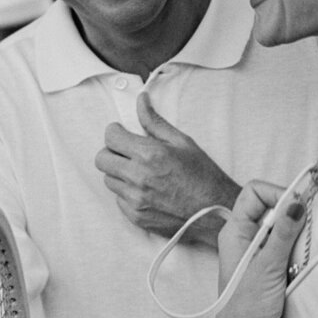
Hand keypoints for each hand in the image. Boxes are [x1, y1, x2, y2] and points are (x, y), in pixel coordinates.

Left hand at [95, 91, 237, 236]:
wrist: (216, 212)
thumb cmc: (203, 175)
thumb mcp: (182, 142)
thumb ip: (154, 121)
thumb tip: (141, 101)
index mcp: (149, 154)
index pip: (110, 137)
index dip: (116, 132)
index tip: (123, 133)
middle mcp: (138, 178)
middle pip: (102, 159)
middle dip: (113, 152)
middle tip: (129, 152)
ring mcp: (135, 200)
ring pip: (109, 180)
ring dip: (120, 173)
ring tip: (142, 173)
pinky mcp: (136, 217)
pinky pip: (118, 199)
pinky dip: (128, 193)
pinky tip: (147, 190)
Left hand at [214, 178, 309, 317]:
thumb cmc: (247, 312)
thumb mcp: (266, 268)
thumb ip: (282, 233)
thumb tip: (297, 202)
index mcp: (234, 232)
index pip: (255, 192)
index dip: (277, 193)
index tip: (298, 207)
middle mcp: (246, 239)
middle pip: (273, 207)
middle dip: (293, 213)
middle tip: (310, 225)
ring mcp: (261, 253)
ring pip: (285, 227)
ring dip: (300, 233)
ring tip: (308, 246)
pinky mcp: (276, 268)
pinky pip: (292, 246)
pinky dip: (303, 248)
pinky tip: (308, 259)